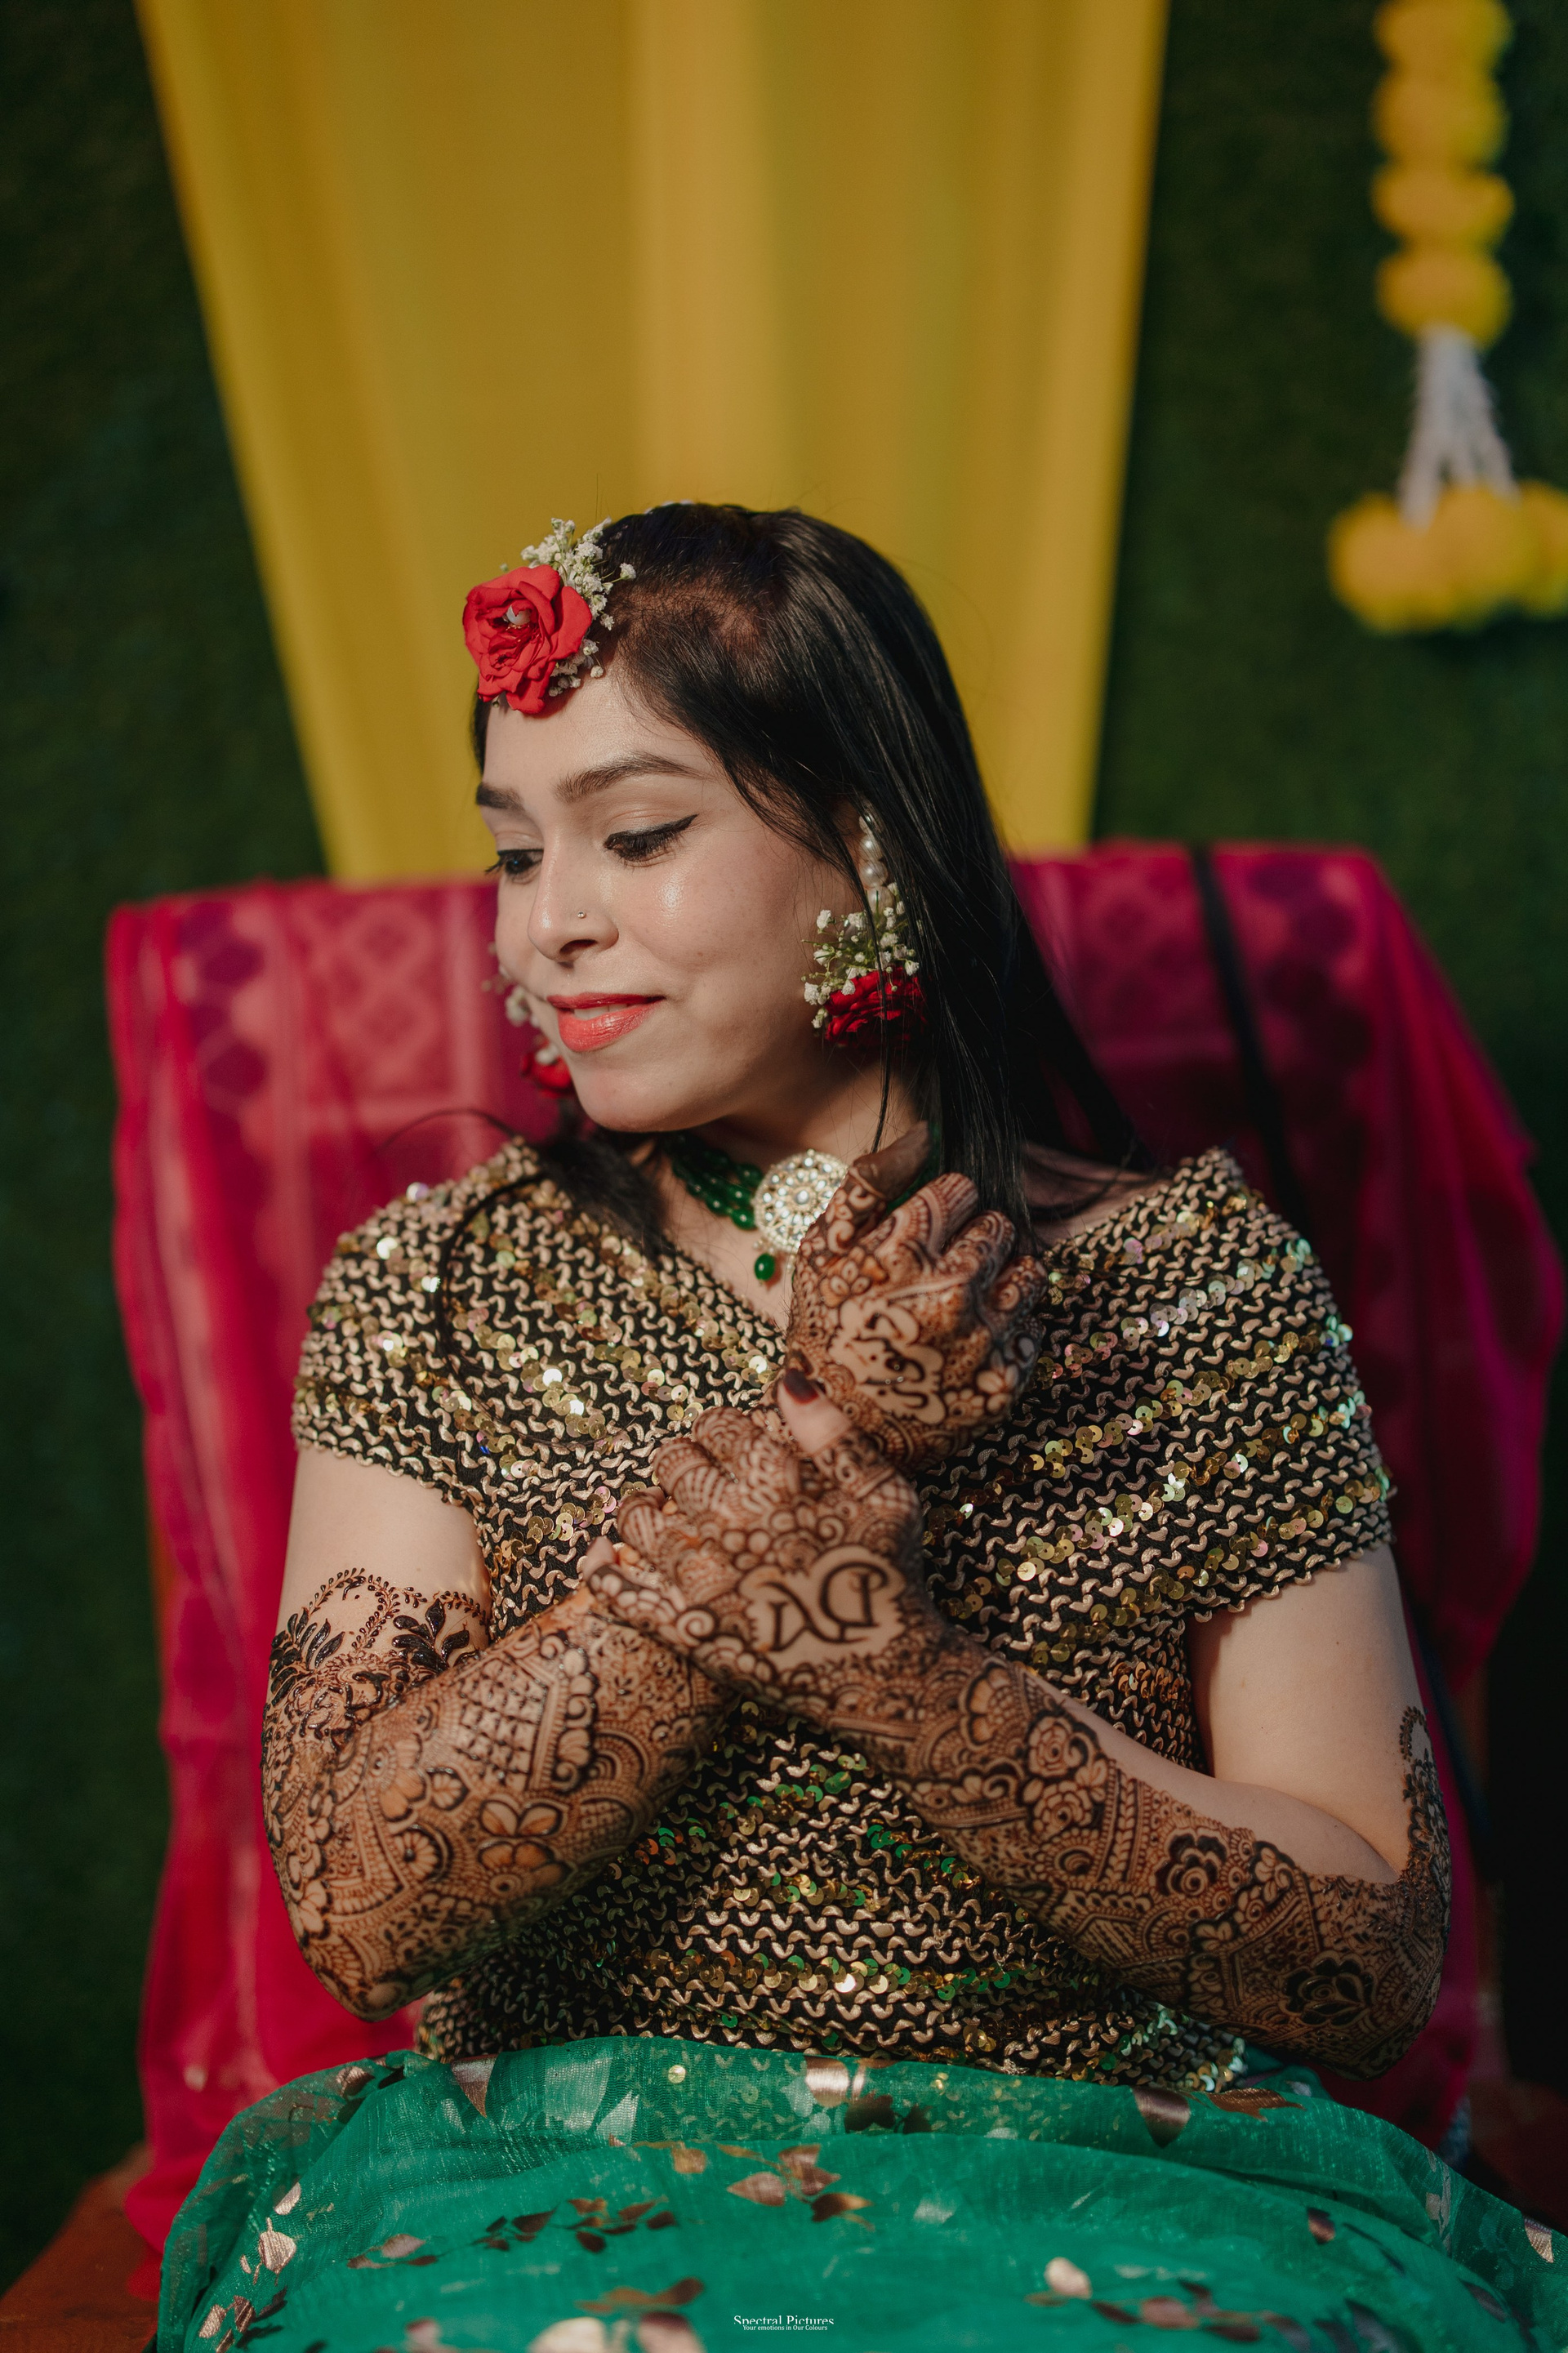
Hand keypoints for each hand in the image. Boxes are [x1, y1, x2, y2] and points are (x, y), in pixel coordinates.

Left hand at [586, 1386, 945, 1720]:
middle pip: (674, 1463)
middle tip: (692, 1467)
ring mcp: (700, 1577)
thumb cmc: (890, 1575)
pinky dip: (599, 1568)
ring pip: (638, 1519)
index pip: (719, 1426)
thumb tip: (784, 1380)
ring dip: (642, 1503)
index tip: (727, 1435)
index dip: (720, 1424)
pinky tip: (598, 1554)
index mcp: (773, 1481)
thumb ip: (833, 1432)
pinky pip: (621, 1593)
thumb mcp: (885, 1492)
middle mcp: (727, 1521)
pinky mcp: (685, 1629)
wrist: (885, 1675)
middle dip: (681, 1456)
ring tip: (655, 1505)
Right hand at [781, 1125, 1044, 1466]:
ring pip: (1030, 1271)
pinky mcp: (1003, 1383)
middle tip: (944, 1266)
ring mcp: (980, 1341)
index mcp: (903, 1252)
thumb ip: (868, 1182)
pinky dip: (1009, 1326)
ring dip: (1005, 1275)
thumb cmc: (826, 1327)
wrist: (836, 1426)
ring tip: (966, 1298)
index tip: (926, 1229)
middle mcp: (948, 1293)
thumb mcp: (821, 1249)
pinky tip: (970, 1339)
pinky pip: (1033, 1326)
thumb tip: (926, 1134)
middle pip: (1000, 1225)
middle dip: (976, 1236)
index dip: (945, 1203)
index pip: (962, 1188)